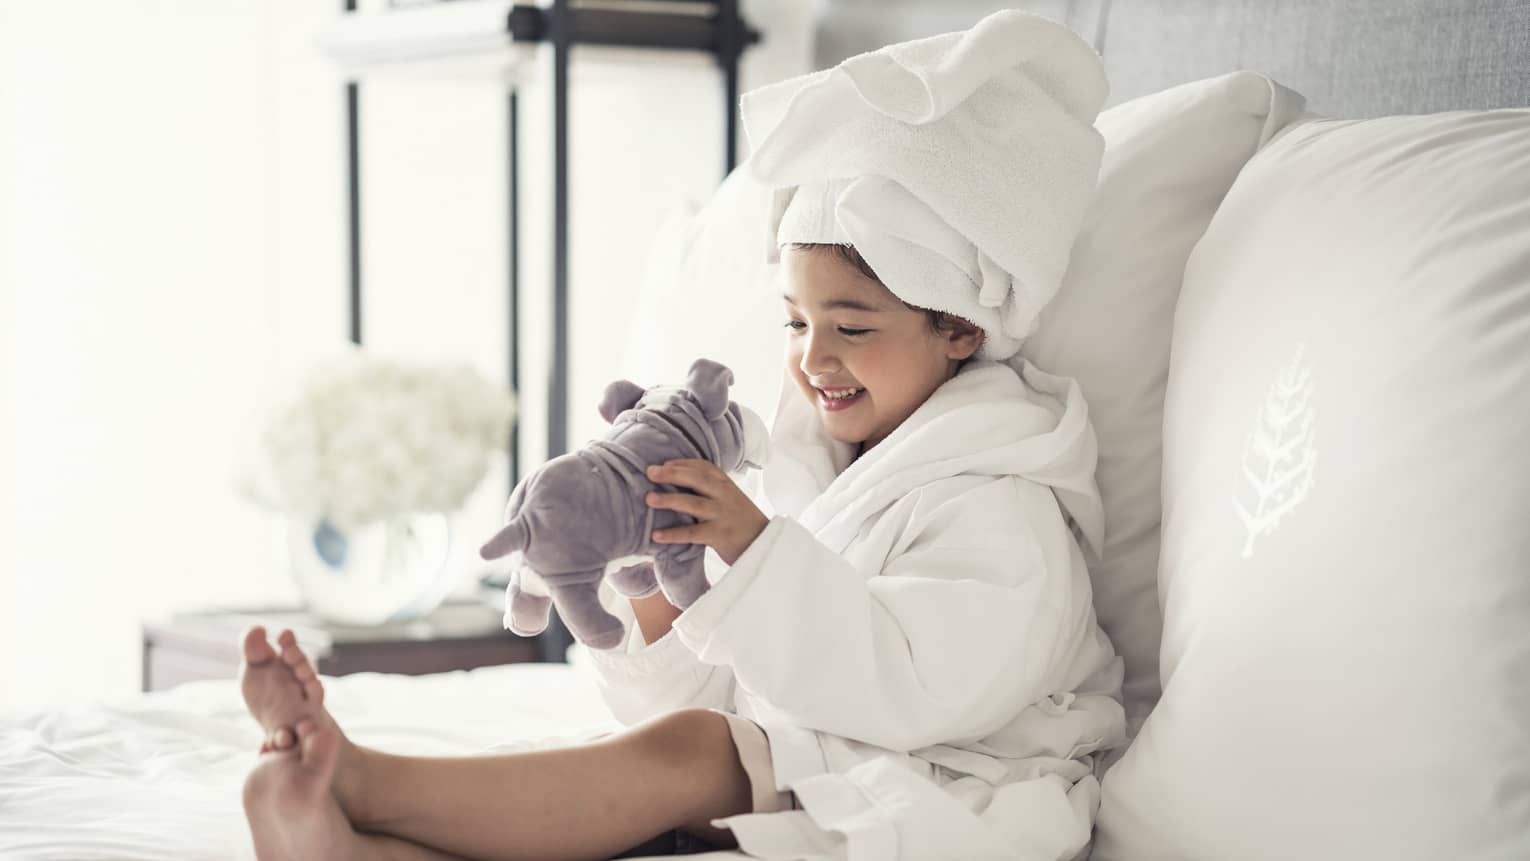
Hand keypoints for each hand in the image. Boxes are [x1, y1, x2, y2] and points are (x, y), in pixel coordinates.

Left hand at [645, 459, 768, 565]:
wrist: (764, 543)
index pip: (703, 467)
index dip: (682, 464)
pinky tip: (656, 534)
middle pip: (697, 479)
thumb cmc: (740, 520)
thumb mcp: (729, 497)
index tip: (663, 464)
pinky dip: (673, 534)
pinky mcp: (720, 535)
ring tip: (649, 498)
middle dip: (672, 474)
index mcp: (725, 484)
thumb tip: (675, 478)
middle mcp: (724, 495)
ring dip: (670, 500)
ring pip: (693, 503)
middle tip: (650, 472)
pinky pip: (693, 533)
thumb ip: (709, 488)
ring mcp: (722, 514)